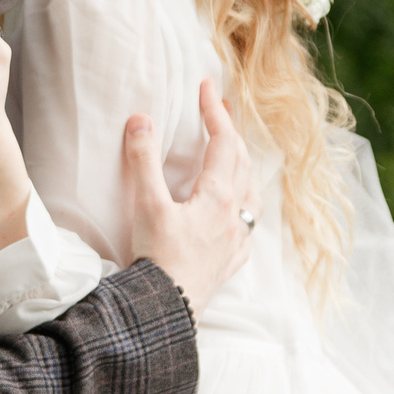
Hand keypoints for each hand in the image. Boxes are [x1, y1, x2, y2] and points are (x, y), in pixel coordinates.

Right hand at [121, 78, 257, 316]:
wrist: (167, 308)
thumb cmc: (158, 257)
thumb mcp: (146, 205)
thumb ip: (143, 160)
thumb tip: (141, 119)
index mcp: (218, 195)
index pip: (222, 141)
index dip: (215, 110)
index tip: (207, 85)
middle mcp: (235, 214)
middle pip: (241, 161)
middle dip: (230, 131)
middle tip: (218, 109)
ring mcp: (236, 239)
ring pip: (252, 193)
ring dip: (244, 166)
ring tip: (235, 155)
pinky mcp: (231, 261)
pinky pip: (248, 227)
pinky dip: (245, 207)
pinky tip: (239, 214)